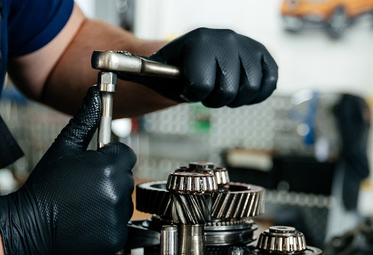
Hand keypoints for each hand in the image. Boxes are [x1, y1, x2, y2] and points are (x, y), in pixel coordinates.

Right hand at [0, 87, 135, 254]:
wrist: (29, 226)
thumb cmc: (44, 185)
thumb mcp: (63, 148)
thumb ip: (84, 120)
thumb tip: (94, 95)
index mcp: (110, 167)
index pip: (126, 155)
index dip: (110, 159)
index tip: (93, 167)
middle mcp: (118, 192)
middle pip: (127, 179)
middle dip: (110, 180)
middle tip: (84, 189)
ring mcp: (118, 218)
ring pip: (125, 204)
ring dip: (110, 203)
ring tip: (83, 206)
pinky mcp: (116, 239)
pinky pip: (121, 227)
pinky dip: (108, 226)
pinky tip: (87, 222)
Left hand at [133, 28, 277, 107]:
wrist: (196, 58)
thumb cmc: (174, 69)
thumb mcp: (153, 70)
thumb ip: (132, 69)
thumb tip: (103, 63)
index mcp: (200, 40)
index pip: (203, 85)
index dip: (195, 93)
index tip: (190, 86)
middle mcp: (227, 38)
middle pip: (229, 91)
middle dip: (215, 98)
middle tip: (207, 89)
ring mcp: (248, 46)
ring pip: (251, 90)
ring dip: (235, 98)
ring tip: (222, 88)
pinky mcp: (264, 56)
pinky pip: (269, 84)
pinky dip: (256, 94)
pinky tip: (241, 88)